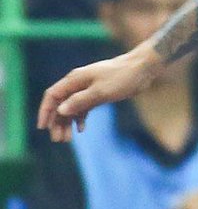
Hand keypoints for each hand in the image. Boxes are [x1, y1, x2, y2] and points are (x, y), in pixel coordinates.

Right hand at [38, 45, 166, 142]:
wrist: (143, 69)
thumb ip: (80, 100)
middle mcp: (78, 84)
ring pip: (72, 108)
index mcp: (74, 80)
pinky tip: (81, 129)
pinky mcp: (98, 93)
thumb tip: (60, 110)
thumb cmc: (122, 77)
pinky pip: (84, 107)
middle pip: (61, 104)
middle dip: (57, 122)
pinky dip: (81, 118)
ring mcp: (88, 89)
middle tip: (58, 139)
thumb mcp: (101, 91)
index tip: (43, 127)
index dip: (45, 111)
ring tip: (67, 139)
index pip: (52, 96)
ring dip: (68, 123)